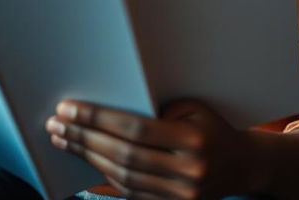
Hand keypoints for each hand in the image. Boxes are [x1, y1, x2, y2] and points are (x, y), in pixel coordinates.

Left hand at [44, 97, 253, 199]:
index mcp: (193, 141)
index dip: (98, 119)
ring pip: (122, 178)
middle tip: (56, 124)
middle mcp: (188, 173)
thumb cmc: (212, 126)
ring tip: (62, 140)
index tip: (68, 109)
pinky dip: (104, 176)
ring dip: (88, 157)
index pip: (135, 129)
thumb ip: (158, 110)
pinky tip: (86, 159)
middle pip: (123, 156)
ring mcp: (180, 196)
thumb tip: (109, 111)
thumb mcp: (193, 108)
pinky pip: (131, 193)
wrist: (243, 166)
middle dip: (84, 138)